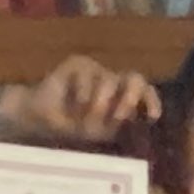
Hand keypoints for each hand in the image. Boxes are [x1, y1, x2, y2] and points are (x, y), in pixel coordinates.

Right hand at [0, 57, 158, 148]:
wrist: (40, 118)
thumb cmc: (73, 126)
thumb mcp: (101, 130)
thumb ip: (120, 123)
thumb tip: (141, 122)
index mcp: (123, 96)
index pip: (146, 92)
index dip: (151, 101)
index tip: (153, 117)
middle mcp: (113, 81)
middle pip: (135, 78)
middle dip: (132, 96)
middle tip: (119, 115)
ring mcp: (96, 70)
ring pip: (109, 80)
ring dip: (99, 104)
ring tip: (85, 118)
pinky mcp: (78, 63)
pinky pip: (88, 76)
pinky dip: (84, 94)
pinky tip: (75, 105)